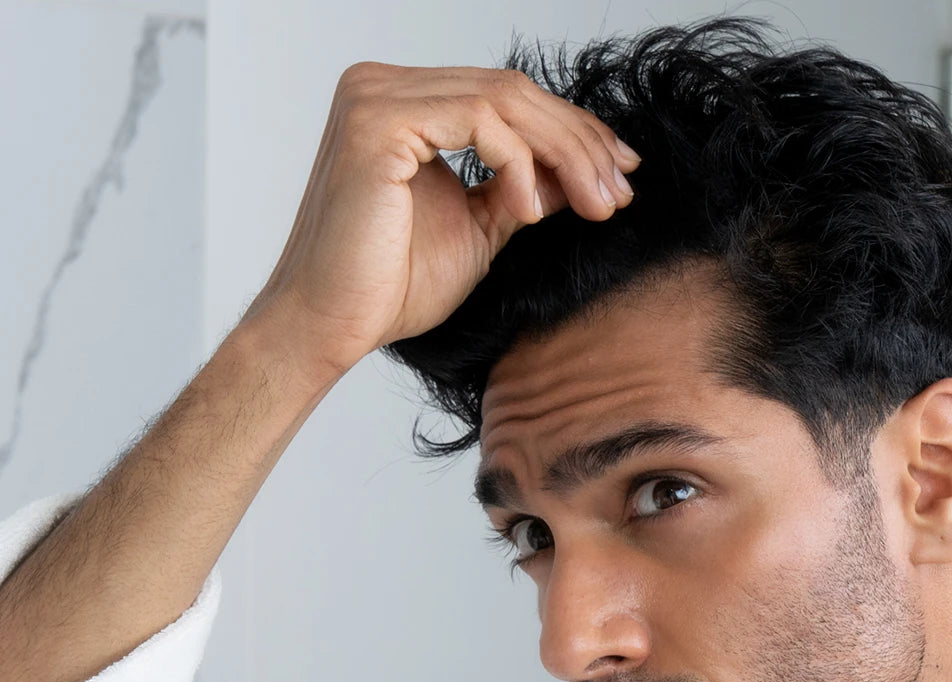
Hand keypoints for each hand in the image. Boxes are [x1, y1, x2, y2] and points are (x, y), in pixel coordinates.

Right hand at [245, 63, 638, 381]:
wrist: (331, 326)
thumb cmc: (388, 286)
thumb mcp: (478, 225)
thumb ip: (521, 186)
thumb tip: (585, 170)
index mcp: (399, 102)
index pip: (504, 97)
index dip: (572, 132)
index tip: (620, 175)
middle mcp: (380, 85)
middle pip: (512, 90)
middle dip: (579, 141)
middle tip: (621, 191)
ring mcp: (375, 97)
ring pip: (505, 99)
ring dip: (564, 152)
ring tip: (596, 203)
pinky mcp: (378, 122)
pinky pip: (480, 121)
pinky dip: (519, 162)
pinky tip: (531, 210)